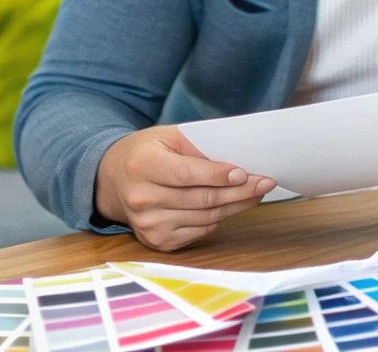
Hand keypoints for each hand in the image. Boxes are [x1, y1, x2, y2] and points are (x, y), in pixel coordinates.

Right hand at [93, 124, 276, 249]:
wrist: (113, 180)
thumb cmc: (147, 153)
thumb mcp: (167, 136)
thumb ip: (198, 146)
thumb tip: (237, 160)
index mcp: (141, 165)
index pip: (185, 174)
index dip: (217, 175)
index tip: (244, 173)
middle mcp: (141, 198)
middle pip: (201, 199)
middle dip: (239, 192)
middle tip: (265, 182)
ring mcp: (148, 224)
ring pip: (206, 217)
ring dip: (236, 205)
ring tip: (256, 192)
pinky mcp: (157, 241)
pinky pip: (200, 230)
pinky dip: (219, 217)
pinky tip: (231, 205)